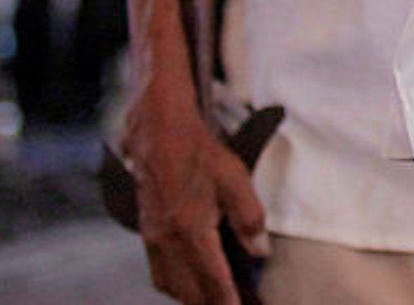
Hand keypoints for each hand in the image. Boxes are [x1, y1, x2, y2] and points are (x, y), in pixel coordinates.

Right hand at [120, 90, 267, 304]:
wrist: (159, 134)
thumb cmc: (201, 153)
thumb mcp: (236, 179)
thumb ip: (249, 219)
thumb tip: (259, 252)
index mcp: (190, 230)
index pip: (213, 281)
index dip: (228, 302)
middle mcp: (167, 241)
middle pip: (189, 291)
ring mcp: (152, 239)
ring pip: (171, 285)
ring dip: (192, 298)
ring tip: (216, 300)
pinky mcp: (146, 233)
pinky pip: (159, 272)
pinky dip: (176, 285)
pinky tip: (191, 283)